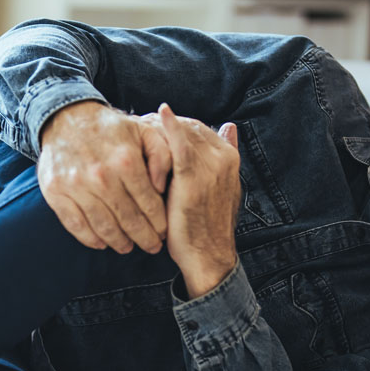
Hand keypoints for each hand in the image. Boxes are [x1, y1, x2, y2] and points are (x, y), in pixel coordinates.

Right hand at [38, 101, 171, 253]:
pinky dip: (91, 239)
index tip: (163, 233)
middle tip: (151, 247)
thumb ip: (162, 156)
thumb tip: (161, 187)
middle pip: (128, 220)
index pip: (149, 204)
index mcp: (126, 161)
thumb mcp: (144, 131)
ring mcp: (77, 186)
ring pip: (104, 227)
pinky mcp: (56, 192)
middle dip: (144, 238)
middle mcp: (102, 176)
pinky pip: (76, 225)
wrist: (66, 117)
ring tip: (127, 247)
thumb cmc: (111, 129)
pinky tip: (102, 243)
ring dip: (119, 242)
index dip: (159, 223)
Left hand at [157, 103, 240, 297]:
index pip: (200, 128)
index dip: (177, 124)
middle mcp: (223, 157)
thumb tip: (229, 127)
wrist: (208, 256)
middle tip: (141, 124)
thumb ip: (221, 159)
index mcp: (230, 158)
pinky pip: (180, 145)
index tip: (155, 127)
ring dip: (160, 126)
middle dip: (165, 123)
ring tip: (139, 127)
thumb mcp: (219, 188)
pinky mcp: (193, 177)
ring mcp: (211, 165)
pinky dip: (169, 127)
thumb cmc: (207, 226)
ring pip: (183, 132)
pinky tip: (158, 114)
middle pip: (191, 126)